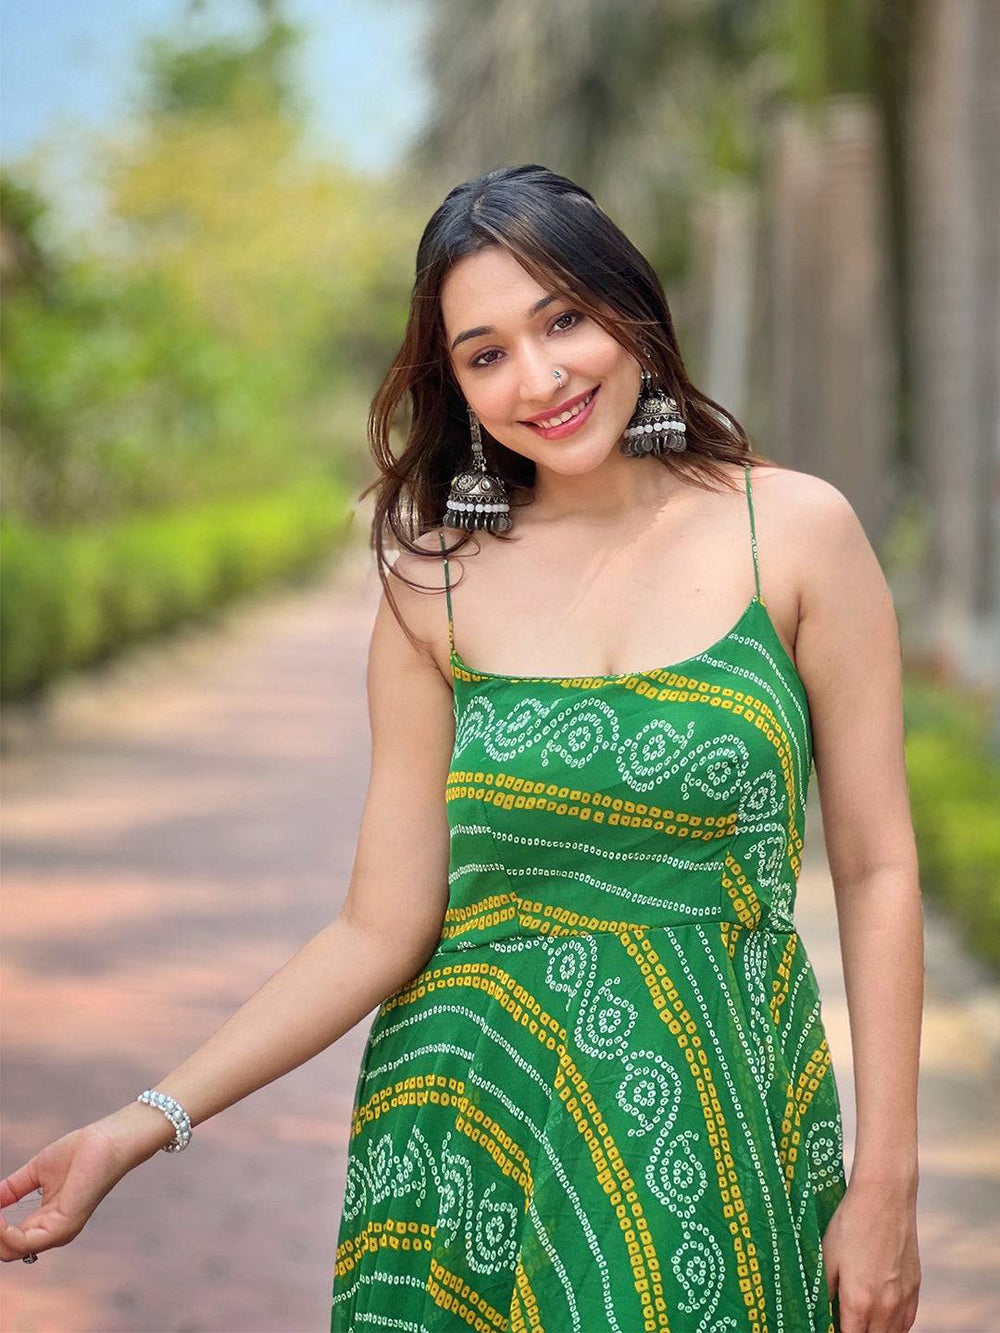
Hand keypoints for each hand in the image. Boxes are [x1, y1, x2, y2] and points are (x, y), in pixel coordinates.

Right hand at [0, 1121, 136, 1261]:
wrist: (107, 1140)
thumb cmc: (78, 1153)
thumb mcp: (36, 1173)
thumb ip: (11, 1189)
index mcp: (44, 1222)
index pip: (8, 1241)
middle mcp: (51, 1233)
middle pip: (7, 1251)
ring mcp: (59, 1232)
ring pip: (12, 1251)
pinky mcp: (65, 1226)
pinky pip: (27, 1242)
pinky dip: (5, 1234)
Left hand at [822, 1177, 920, 1331]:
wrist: (884, 1196)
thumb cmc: (851, 1222)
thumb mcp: (827, 1256)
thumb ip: (825, 1290)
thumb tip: (821, 1310)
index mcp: (859, 1300)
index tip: (831, 1327)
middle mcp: (885, 1306)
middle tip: (844, 1322)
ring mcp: (904, 1298)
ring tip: (861, 1322)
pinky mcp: (915, 1288)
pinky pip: (907, 1322)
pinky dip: (895, 1326)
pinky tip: (883, 1319)